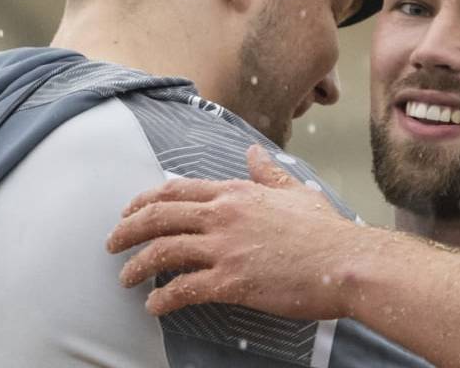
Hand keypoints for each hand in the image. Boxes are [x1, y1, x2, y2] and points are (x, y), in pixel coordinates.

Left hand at [106, 145, 375, 318]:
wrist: (346, 262)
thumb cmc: (325, 232)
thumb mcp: (295, 192)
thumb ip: (268, 173)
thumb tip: (253, 151)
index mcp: (236, 192)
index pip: (176, 190)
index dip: (144, 201)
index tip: (128, 212)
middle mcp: (224, 215)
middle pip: (158, 217)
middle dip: (126, 230)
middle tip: (112, 244)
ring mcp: (225, 248)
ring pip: (163, 252)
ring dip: (136, 266)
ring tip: (125, 278)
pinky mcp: (231, 281)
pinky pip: (183, 290)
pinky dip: (163, 299)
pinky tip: (155, 307)